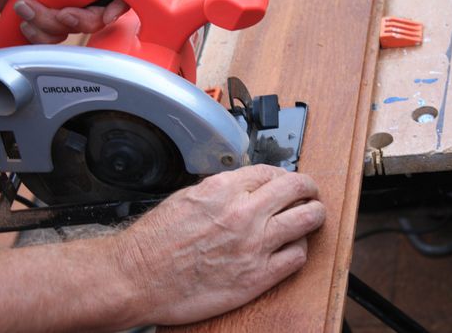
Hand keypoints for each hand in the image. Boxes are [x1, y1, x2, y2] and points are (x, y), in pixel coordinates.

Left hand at [0, 0, 128, 43]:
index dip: (118, 8)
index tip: (109, 16)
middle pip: (97, 19)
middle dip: (76, 20)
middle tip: (62, 14)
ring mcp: (63, 9)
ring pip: (73, 32)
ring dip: (49, 25)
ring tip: (28, 9)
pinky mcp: (47, 25)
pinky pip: (54, 40)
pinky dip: (38, 35)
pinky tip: (25, 20)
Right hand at [115, 165, 325, 325]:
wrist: (137, 278)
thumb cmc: (155, 242)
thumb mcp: (186, 197)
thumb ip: (220, 189)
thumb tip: (244, 186)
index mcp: (223, 189)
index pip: (271, 172)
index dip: (284, 175)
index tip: (286, 181)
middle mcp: (243, 213)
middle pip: (296, 188)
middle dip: (308, 187)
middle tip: (309, 192)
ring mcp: (254, 245)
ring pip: (307, 218)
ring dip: (314, 213)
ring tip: (313, 214)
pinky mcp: (257, 277)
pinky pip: (297, 256)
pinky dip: (300, 248)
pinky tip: (293, 246)